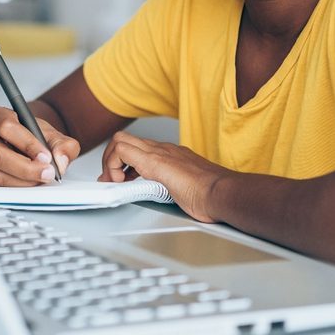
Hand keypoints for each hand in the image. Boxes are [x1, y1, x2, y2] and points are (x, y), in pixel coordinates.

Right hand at [0, 106, 79, 185]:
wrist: (28, 141)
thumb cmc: (35, 135)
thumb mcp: (53, 135)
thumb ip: (64, 145)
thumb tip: (60, 161)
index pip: (6, 126)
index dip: (26, 143)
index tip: (45, 156)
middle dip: (25, 167)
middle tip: (47, 173)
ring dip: (21, 180)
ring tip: (42, 178)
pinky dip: (16, 186)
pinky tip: (31, 182)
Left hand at [99, 131, 227, 222]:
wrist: (223, 193)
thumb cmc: (211, 195)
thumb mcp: (184, 187)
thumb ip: (172, 186)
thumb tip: (163, 196)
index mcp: (169, 154)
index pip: (137, 146)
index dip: (121, 161)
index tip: (120, 179)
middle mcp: (162, 149)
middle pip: (124, 138)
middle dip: (110, 158)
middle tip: (113, 179)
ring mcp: (159, 153)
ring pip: (120, 140)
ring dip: (110, 161)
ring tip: (115, 181)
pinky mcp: (155, 162)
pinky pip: (122, 151)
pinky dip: (113, 166)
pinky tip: (121, 182)